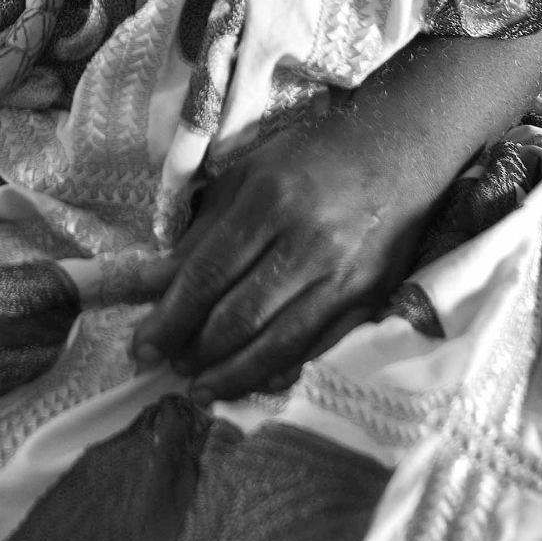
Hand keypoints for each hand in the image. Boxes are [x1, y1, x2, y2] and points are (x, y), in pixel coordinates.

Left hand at [130, 116, 443, 401]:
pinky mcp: (370, 298)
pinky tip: (254, 382)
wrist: (399, 150)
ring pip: (278, 343)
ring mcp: (343, 275)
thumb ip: (202, 231)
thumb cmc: (311, 158)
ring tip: (200, 390)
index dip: (170, 318)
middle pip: (239, 315)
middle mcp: (308, 241)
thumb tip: (154, 283)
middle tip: (166, 368)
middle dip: (195, 351)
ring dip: (232, 374)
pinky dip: (281, 371)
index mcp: (269, 200)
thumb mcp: (247, 175)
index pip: (207, 274)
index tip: (142, 346)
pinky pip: (318, 347)